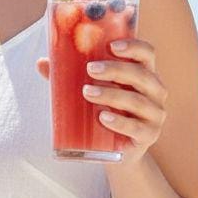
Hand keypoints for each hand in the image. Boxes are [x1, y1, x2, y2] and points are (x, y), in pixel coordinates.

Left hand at [36, 38, 167, 166]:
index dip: (134, 46)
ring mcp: (155, 115)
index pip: (147, 53)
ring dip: (112, 95)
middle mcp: (155, 92)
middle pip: (142, 75)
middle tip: (90, 69)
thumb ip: (69, 77)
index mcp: (144, 74)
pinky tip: (103, 118)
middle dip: (116, 69)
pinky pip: (137, 128)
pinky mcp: (149, 136)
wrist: (115, 151)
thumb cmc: (104, 112)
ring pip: (137, 101)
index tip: (112, 46)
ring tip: (87, 93)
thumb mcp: (90, 92)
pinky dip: (120, 122)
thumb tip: (42, 63)